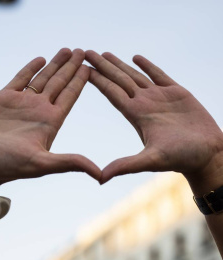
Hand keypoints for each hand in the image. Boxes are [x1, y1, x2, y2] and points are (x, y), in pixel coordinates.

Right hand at [0, 48, 100, 195]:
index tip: (90, 67)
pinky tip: (41, 58)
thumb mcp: (42, 164)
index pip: (70, 96)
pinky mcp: (5, 98)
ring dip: (55, 64)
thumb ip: (70, 163)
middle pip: (60, 83)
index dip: (81, 81)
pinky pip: (21, 78)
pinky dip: (31, 68)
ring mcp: (23, 103)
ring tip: (67, 50)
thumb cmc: (7, 165)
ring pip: (43, 78)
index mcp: (51, 121)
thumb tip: (100, 175)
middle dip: (72, 67)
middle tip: (83, 51)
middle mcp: (40, 110)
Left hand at [86, 50, 222, 191]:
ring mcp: (159, 97)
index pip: (111, 93)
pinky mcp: (177, 93)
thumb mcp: (151, 160)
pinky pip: (158, 74)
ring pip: (135, 75)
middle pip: (118, 80)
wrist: (207, 154)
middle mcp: (144, 104)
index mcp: (136, 115)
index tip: (83, 68)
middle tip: (86, 52)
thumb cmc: (181, 158)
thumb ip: (126, 166)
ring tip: (105, 54)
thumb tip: (99, 178)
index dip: (97, 80)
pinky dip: (147, 65)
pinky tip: (135, 57)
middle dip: (103, 66)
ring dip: (119, 64)